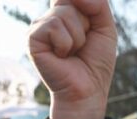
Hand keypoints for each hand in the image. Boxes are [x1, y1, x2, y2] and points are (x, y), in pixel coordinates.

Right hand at [28, 0, 116, 118]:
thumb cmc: (95, 63)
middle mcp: (49, 18)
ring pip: (63, 14)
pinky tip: (62, 56)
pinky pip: (53, 26)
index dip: (89, 7)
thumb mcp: (105, 27)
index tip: (91, 28)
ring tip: (72, 53)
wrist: (88, 91)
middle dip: (85, 25)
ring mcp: (39, 28)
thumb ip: (97, 4)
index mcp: (64, 13)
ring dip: (77, 37)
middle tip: (81, 46)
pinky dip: (65, 43)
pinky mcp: (31, 39)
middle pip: (71, 2)